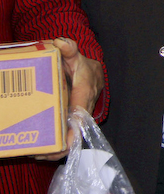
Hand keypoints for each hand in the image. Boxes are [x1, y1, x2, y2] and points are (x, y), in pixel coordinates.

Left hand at [36, 37, 104, 160]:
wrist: (94, 73)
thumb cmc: (83, 67)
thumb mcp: (76, 56)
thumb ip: (69, 48)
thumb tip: (60, 42)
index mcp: (84, 94)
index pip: (80, 117)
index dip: (72, 133)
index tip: (62, 144)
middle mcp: (83, 108)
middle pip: (75, 135)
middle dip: (58, 148)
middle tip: (38, 153)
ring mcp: (80, 116)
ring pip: (71, 138)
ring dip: (56, 149)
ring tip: (36, 154)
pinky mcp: (75, 121)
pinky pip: (68, 135)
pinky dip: (57, 143)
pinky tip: (42, 146)